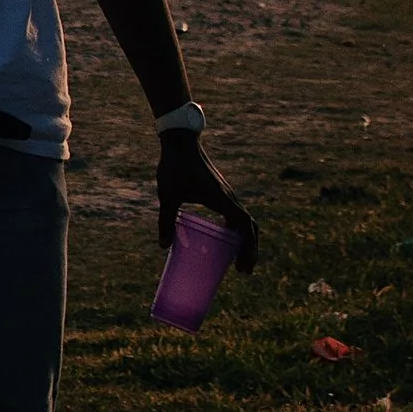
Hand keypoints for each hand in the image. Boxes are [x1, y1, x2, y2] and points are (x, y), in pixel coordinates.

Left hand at [158, 130, 256, 269]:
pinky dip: (236, 227)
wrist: (180, 141)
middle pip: (250, 226)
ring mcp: (226, 193)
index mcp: (222, 199)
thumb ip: (165, 219)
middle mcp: (229, 197)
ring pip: (244, 219)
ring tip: (237, 259)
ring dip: (245, 238)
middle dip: (250, 249)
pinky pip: (235, 212)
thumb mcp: (168, 195)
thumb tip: (163, 246)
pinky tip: (223, 236)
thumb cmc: (175, 166)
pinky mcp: (220, 190)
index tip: (243, 267)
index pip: (245, 226)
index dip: (248, 248)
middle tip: (243, 270)